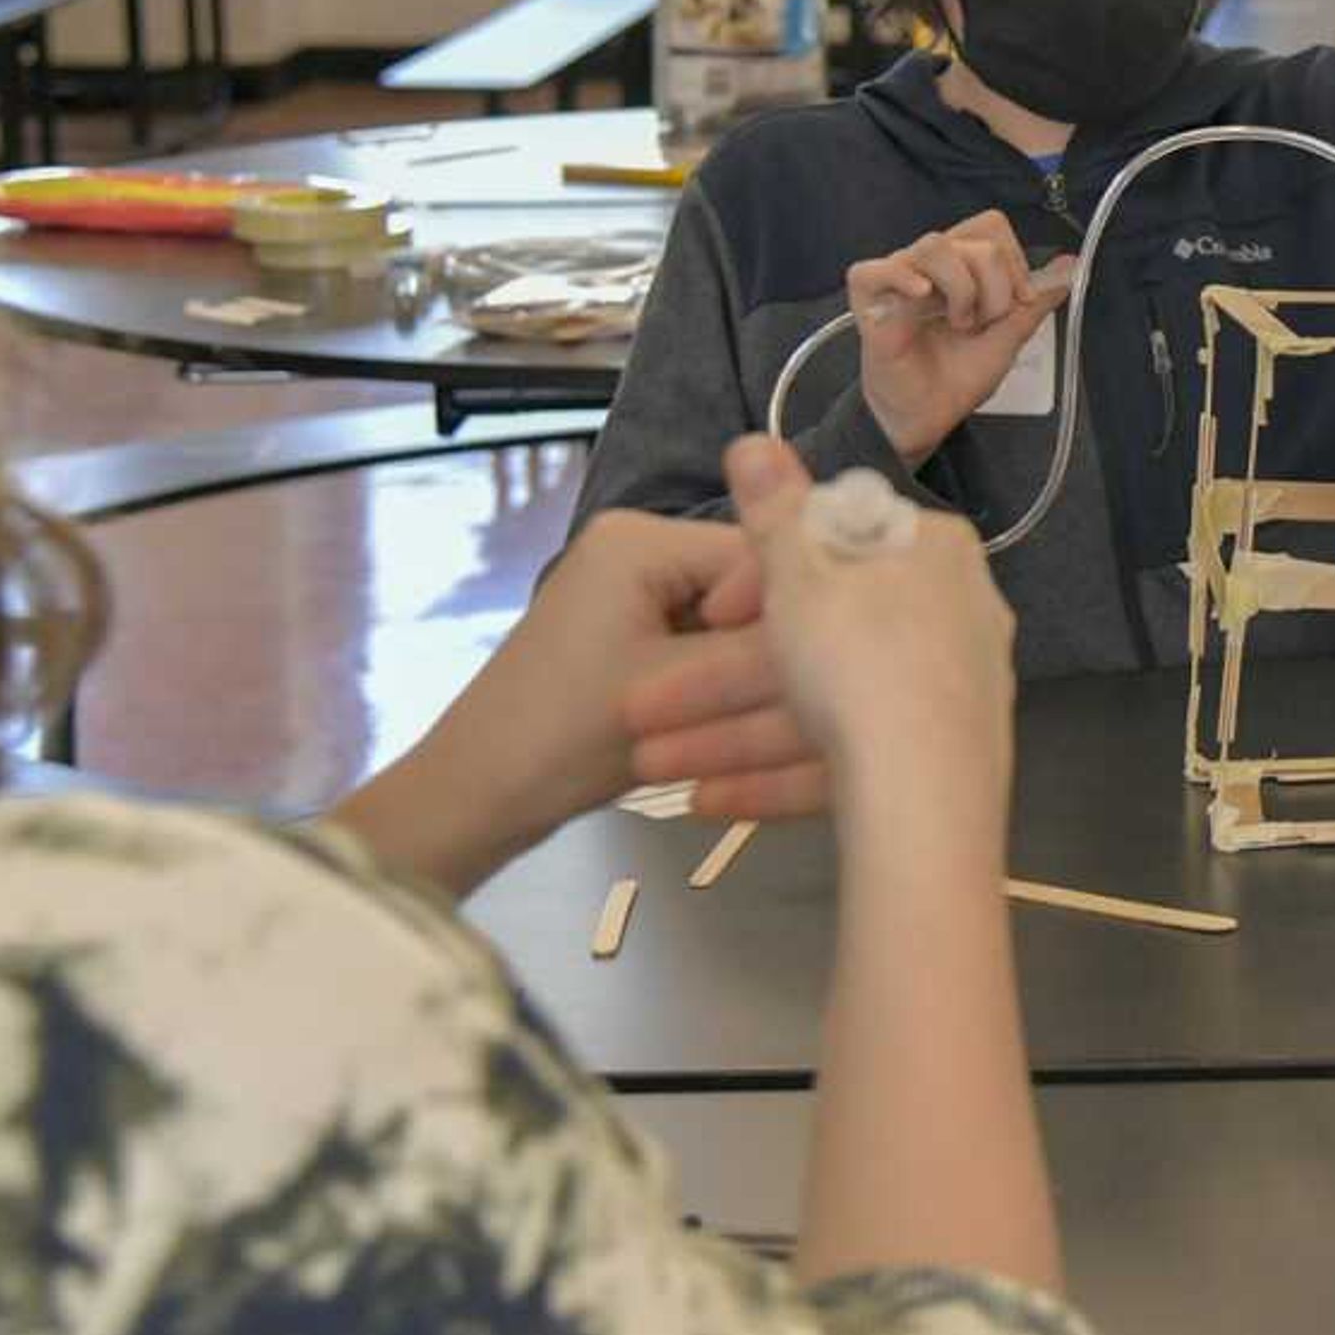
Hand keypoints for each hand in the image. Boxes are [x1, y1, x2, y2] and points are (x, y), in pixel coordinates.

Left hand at [338, 509, 783, 896]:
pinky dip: (714, 677)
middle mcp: (636, 542)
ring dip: (744, 666)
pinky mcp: (623, 625)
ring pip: (728, 615)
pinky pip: (697, 636)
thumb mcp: (680, 691)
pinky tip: (732, 720)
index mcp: (642, 537)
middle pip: (747, 583)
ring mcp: (627, 584)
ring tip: (764, 717)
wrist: (479, 797)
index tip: (816, 676)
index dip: (794, 613)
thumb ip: (764, 648)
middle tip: (799, 703)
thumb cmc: (569, 737)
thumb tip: (855, 620)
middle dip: (769, 643)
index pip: (762, 554)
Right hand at [633, 437, 1020, 834]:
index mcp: (931, 552)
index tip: (704, 615)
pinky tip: (708, 802)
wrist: (925, 797)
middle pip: (816, 638)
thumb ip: (772, 512)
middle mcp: (953, 615)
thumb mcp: (800, 574)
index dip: (754, 580)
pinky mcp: (938, 763)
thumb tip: (753, 442)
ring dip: (730, 734)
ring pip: (821, 705)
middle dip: (717, 677)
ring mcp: (950, 694)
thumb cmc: (859, 661)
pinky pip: (845, 759)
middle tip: (644, 709)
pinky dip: (777, 777)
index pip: (832, 548)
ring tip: (652, 764)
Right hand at [846, 212, 1076, 466]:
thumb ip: (1036, 301)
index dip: (1013, 261)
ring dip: (961, 288)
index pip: (990, 227)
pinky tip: (921, 296)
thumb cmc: (959, 376)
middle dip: (996, 283)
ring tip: (959, 324)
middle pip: (972, 238)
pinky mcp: (869, 302)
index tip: (1019, 303)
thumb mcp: (1009, 336)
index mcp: (961, 265)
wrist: (928, 417)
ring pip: (934, 246)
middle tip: (986, 322)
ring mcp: (898, 279)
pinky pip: (874, 269)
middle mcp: (929, 265)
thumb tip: (1070, 265)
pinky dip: (901, 277)